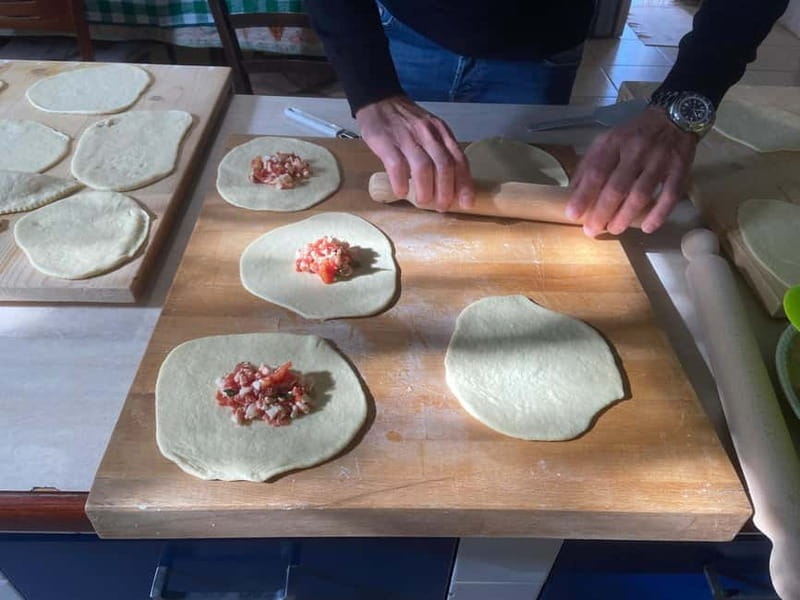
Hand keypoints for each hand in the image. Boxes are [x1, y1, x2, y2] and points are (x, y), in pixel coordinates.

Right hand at [356, 95, 473, 210]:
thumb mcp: (429, 130)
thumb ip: (440, 150)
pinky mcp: (386, 141)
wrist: (378, 99)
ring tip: (423, 202)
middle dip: (446, 191)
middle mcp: (428, 133)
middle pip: (444, 166)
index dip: (464, 183)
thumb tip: (449, 184)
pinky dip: (401, 182)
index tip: (466, 203)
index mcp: (441, 132)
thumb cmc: (405, 121)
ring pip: (423, 167)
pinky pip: (397, 165)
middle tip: (441, 207)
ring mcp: (407, 137)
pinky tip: (401, 192)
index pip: (459, 159)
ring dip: (425, 190)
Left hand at [566, 106, 697, 235]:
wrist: (674, 115)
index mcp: (614, 142)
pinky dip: (658, 214)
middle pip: (617, 187)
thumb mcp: (607, 140)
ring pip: (641, 194)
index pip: (596, 171)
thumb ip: (589, 163)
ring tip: (614, 229)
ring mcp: (660, 159)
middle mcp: (636, 150)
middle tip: (592, 230)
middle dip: (602, 213)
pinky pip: (670, 195)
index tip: (572, 214)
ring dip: (626, 217)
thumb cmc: (634, 134)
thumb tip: (573, 191)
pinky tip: (647, 227)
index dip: (583, 195)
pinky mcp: (680, 168)